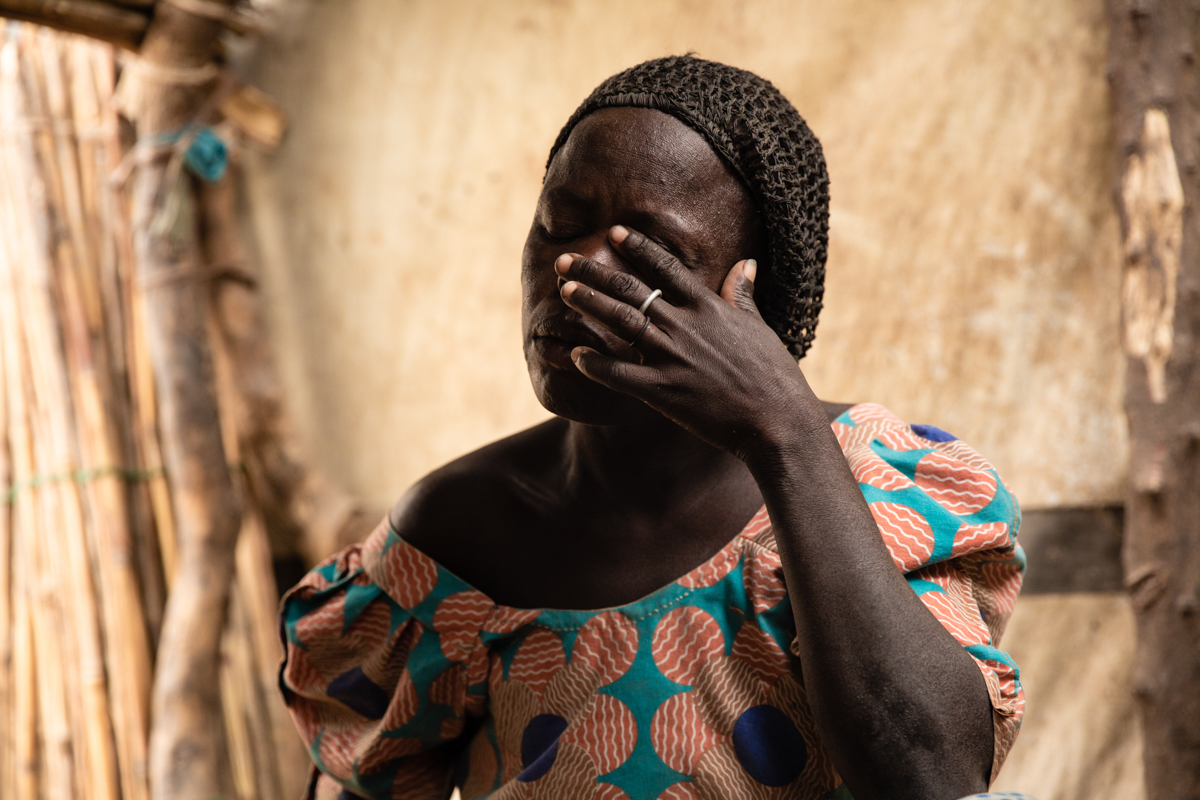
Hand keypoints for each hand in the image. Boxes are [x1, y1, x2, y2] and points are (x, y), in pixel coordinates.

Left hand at [557, 225, 821, 460]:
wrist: (778, 420)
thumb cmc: (773, 374)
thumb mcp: (759, 326)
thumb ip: (742, 294)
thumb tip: (746, 263)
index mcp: (708, 307)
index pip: (665, 268)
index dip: (637, 247)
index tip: (614, 232)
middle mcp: (686, 326)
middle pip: (632, 290)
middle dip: (595, 272)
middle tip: (564, 261)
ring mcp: (672, 358)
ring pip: (622, 322)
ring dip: (590, 304)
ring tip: (564, 291)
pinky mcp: (664, 391)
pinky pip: (621, 374)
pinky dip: (596, 364)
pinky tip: (575, 355)